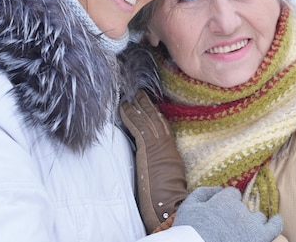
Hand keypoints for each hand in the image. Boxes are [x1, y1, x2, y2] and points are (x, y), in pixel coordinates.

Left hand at [120, 90, 187, 232]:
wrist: (170, 204)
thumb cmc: (168, 196)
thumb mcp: (168, 175)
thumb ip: (162, 163)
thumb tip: (155, 159)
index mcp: (171, 150)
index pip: (163, 126)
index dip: (155, 113)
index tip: (150, 103)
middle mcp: (166, 144)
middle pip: (156, 118)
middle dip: (147, 104)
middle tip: (139, 91)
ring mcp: (157, 145)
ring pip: (147, 119)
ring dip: (138, 106)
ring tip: (130, 95)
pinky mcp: (148, 149)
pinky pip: (138, 127)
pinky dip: (130, 116)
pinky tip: (124, 107)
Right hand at [174, 186, 282, 241]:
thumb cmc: (188, 231)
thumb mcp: (188, 206)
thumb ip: (202, 192)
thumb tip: (217, 187)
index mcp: (225, 200)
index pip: (232, 195)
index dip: (226, 203)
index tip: (221, 212)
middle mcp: (240, 210)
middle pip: (244, 207)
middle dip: (238, 214)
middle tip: (229, 227)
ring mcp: (251, 225)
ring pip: (259, 218)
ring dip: (253, 222)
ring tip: (244, 232)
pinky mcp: (259, 238)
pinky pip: (274, 226)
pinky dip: (276, 222)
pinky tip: (276, 221)